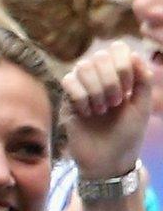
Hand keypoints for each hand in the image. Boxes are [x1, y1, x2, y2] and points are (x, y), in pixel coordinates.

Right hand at [62, 41, 155, 181]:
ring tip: (102, 110)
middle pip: (99, 57)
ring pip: (82, 67)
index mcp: (121, 76)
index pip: (117, 49)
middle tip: (116, 103)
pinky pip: (68, 82)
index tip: (129, 88)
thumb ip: (143, 81)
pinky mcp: (66, 99)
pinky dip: (81, 97)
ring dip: (96, 89)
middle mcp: (100, 78)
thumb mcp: (142, 108)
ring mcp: (82, 87)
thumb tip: (134, 54)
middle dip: (110, 80)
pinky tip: (87, 112)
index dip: (122, 64)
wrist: (108, 161)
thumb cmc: (128, 136)